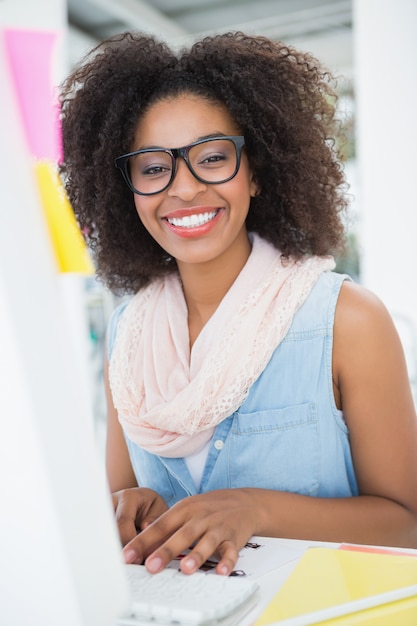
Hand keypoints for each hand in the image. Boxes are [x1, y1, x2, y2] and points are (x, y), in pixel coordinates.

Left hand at [122, 489, 257, 575]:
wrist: (243, 501)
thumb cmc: (207, 508)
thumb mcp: (185, 510)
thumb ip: (166, 529)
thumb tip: (141, 548)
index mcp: (183, 510)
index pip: (159, 526)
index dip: (143, 541)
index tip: (126, 556)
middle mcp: (200, 517)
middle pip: (181, 535)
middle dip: (165, 551)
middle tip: (150, 566)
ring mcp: (217, 527)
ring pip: (207, 542)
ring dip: (196, 555)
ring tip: (185, 569)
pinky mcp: (234, 538)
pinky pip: (231, 551)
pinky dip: (227, 562)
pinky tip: (221, 572)